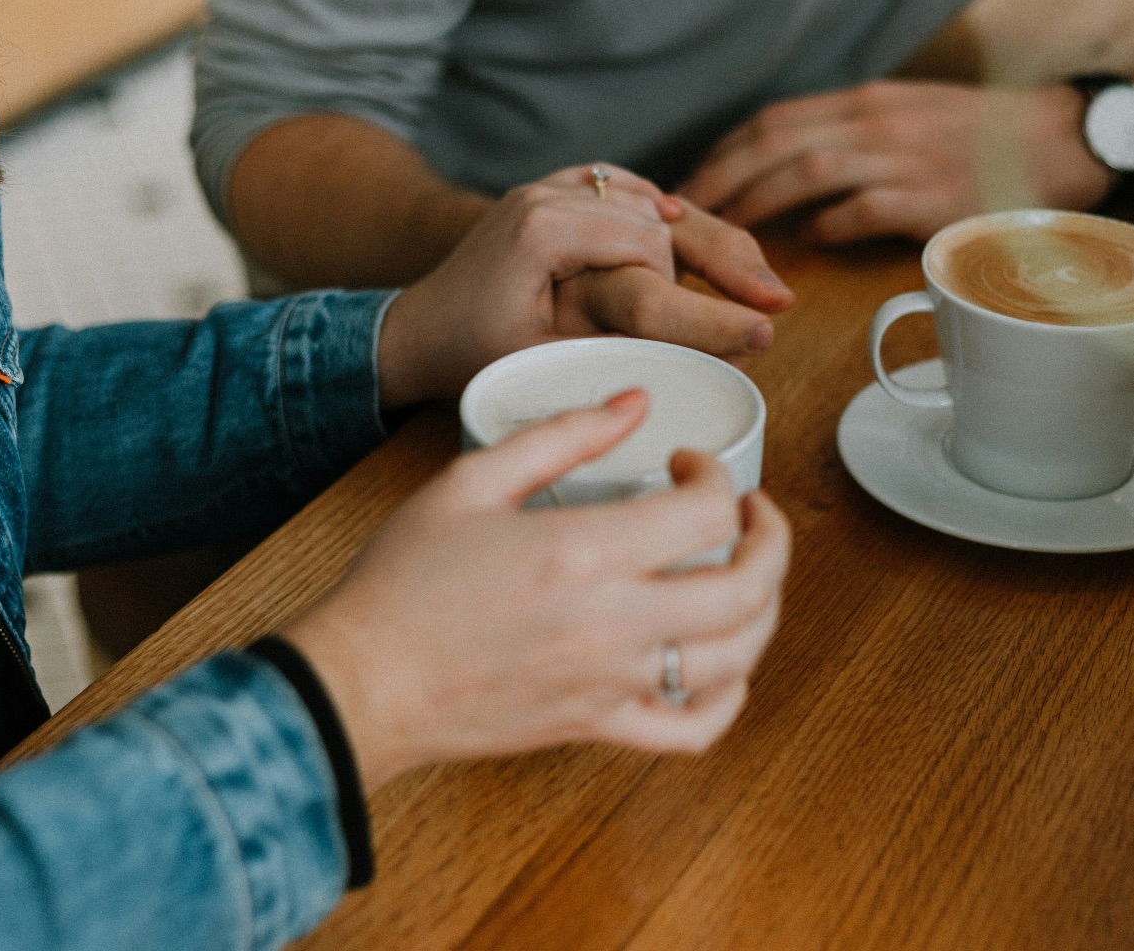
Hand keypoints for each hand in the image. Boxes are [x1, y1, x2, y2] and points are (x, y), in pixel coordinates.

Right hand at [281, 391, 791, 791]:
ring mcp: (611, 682)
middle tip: (750, 513)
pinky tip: (721, 665)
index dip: (716, 474)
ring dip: (765, 609)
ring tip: (747, 576)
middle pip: (749, 588)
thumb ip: (561, 435)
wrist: (361, 681)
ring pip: (738, 658)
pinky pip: (693, 730)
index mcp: (584, 552)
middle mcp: (612, 622)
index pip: (707, 511)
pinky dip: (728, 699)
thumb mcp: (470, 481)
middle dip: (772, 539)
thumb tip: (633, 403)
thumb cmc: (403, 582)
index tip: (688, 463)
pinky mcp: (597, 727)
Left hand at [377, 164, 791, 407]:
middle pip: (660, 216)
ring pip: (650, 201)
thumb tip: (699, 355)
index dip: (699, 294)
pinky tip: (698, 231)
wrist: (418, 327)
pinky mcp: (556, 191)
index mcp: (543, 227)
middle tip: (778, 301)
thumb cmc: (472, 353)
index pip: (649, 248)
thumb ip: (614, 343)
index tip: (752, 331)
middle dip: (724, 258)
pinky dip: (663, 211)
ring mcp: (551, 186)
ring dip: (702, 237)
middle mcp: (548, 192)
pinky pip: (626, 190)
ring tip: (757, 281)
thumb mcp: (544, 359)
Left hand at [677, 80, 1109, 244]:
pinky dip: (826, 226)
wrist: (1069, 140)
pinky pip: (862, 209)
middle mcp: (878, 122)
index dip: (725, 152)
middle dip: (721, 179)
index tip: (692, 183)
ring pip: (807, 171)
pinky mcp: (933, 197)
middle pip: (775, 141)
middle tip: (685, 217)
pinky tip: (806, 245)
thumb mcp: (914, 117)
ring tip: (727, 235)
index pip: (775, 119)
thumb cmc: (989, 139)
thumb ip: (857, 137)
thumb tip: (798, 175)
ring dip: (758, 203)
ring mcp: (905, 157)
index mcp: (868, 103)